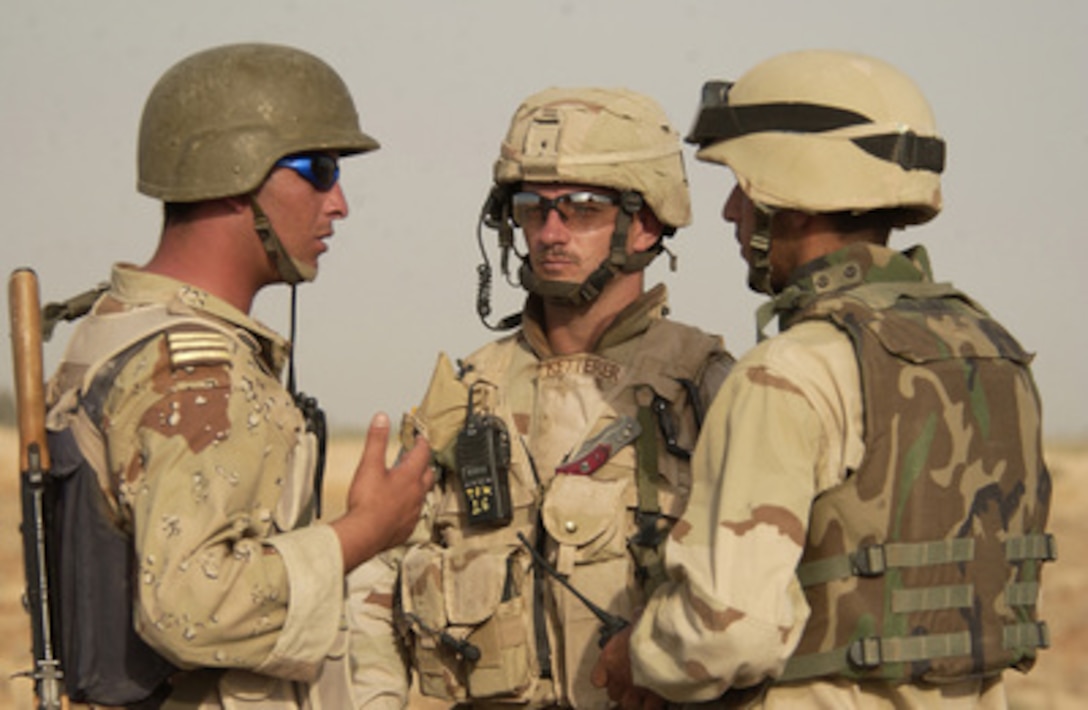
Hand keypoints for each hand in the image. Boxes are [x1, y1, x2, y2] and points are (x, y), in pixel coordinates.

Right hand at [330, 412, 433, 569]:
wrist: (364, 535)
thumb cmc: (367, 503)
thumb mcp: (369, 464)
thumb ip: (376, 440)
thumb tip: (382, 419)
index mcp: (410, 476)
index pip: (422, 453)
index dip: (422, 442)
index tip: (421, 438)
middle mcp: (416, 493)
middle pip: (428, 474)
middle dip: (424, 464)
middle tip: (418, 458)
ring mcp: (413, 511)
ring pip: (423, 495)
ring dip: (418, 486)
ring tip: (411, 482)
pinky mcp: (407, 527)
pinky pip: (414, 514)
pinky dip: (410, 506)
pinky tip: (402, 508)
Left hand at [592, 624, 665, 709]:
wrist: (667, 642)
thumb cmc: (651, 628)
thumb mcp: (640, 619)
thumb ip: (637, 619)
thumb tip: (639, 612)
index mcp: (610, 658)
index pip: (597, 679)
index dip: (604, 678)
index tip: (611, 675)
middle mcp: (619, 677)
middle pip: (613, 694)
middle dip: (622, 689)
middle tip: (631, 682)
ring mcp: (635, 690)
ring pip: (628, 704)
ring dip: (635, 699)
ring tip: (644, 692)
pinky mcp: (652, 698)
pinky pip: (648, 709)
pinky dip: (651, 706)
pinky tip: (657, 699)